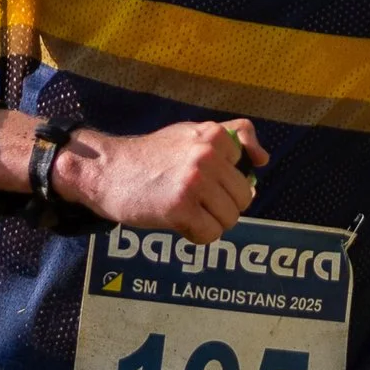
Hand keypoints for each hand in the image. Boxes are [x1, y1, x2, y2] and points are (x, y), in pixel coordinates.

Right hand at [57, 117, 267, 241]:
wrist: (106, 170)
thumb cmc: (151, 155)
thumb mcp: (191, 133)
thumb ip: (232, 137)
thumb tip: (263, 160)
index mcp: (213, 136)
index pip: (247, 169)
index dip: (226, 181)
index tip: (204, 180)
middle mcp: (206, 156)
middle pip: (242, 198)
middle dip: (222, 206)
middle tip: (195, 201)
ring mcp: (194, 183)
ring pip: (230, 218)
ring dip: (211, 222)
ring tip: (186, 211)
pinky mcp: (180, 209)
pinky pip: (211, 234)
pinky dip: (198, 236)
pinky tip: (179, 223)